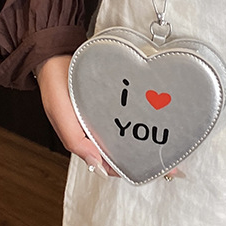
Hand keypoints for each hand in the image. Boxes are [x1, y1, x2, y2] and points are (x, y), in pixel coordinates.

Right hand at [36, 54, 180, 179]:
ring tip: (168, 142)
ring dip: (145, 137)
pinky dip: (140, 116)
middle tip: (170, 162)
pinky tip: (156, 115)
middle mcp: (98, 129)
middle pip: (123, 149)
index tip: (153, 171)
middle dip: (144, 157)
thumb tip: (97, 165)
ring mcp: (106, 113)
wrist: (56, 54)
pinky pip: (129, 111)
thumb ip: (75, 141)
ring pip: (128, 131)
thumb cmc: (55, 85)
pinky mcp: (113, 98)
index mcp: (85, 139)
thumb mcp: (60, 115)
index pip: (110, 163)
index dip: (129, 169)